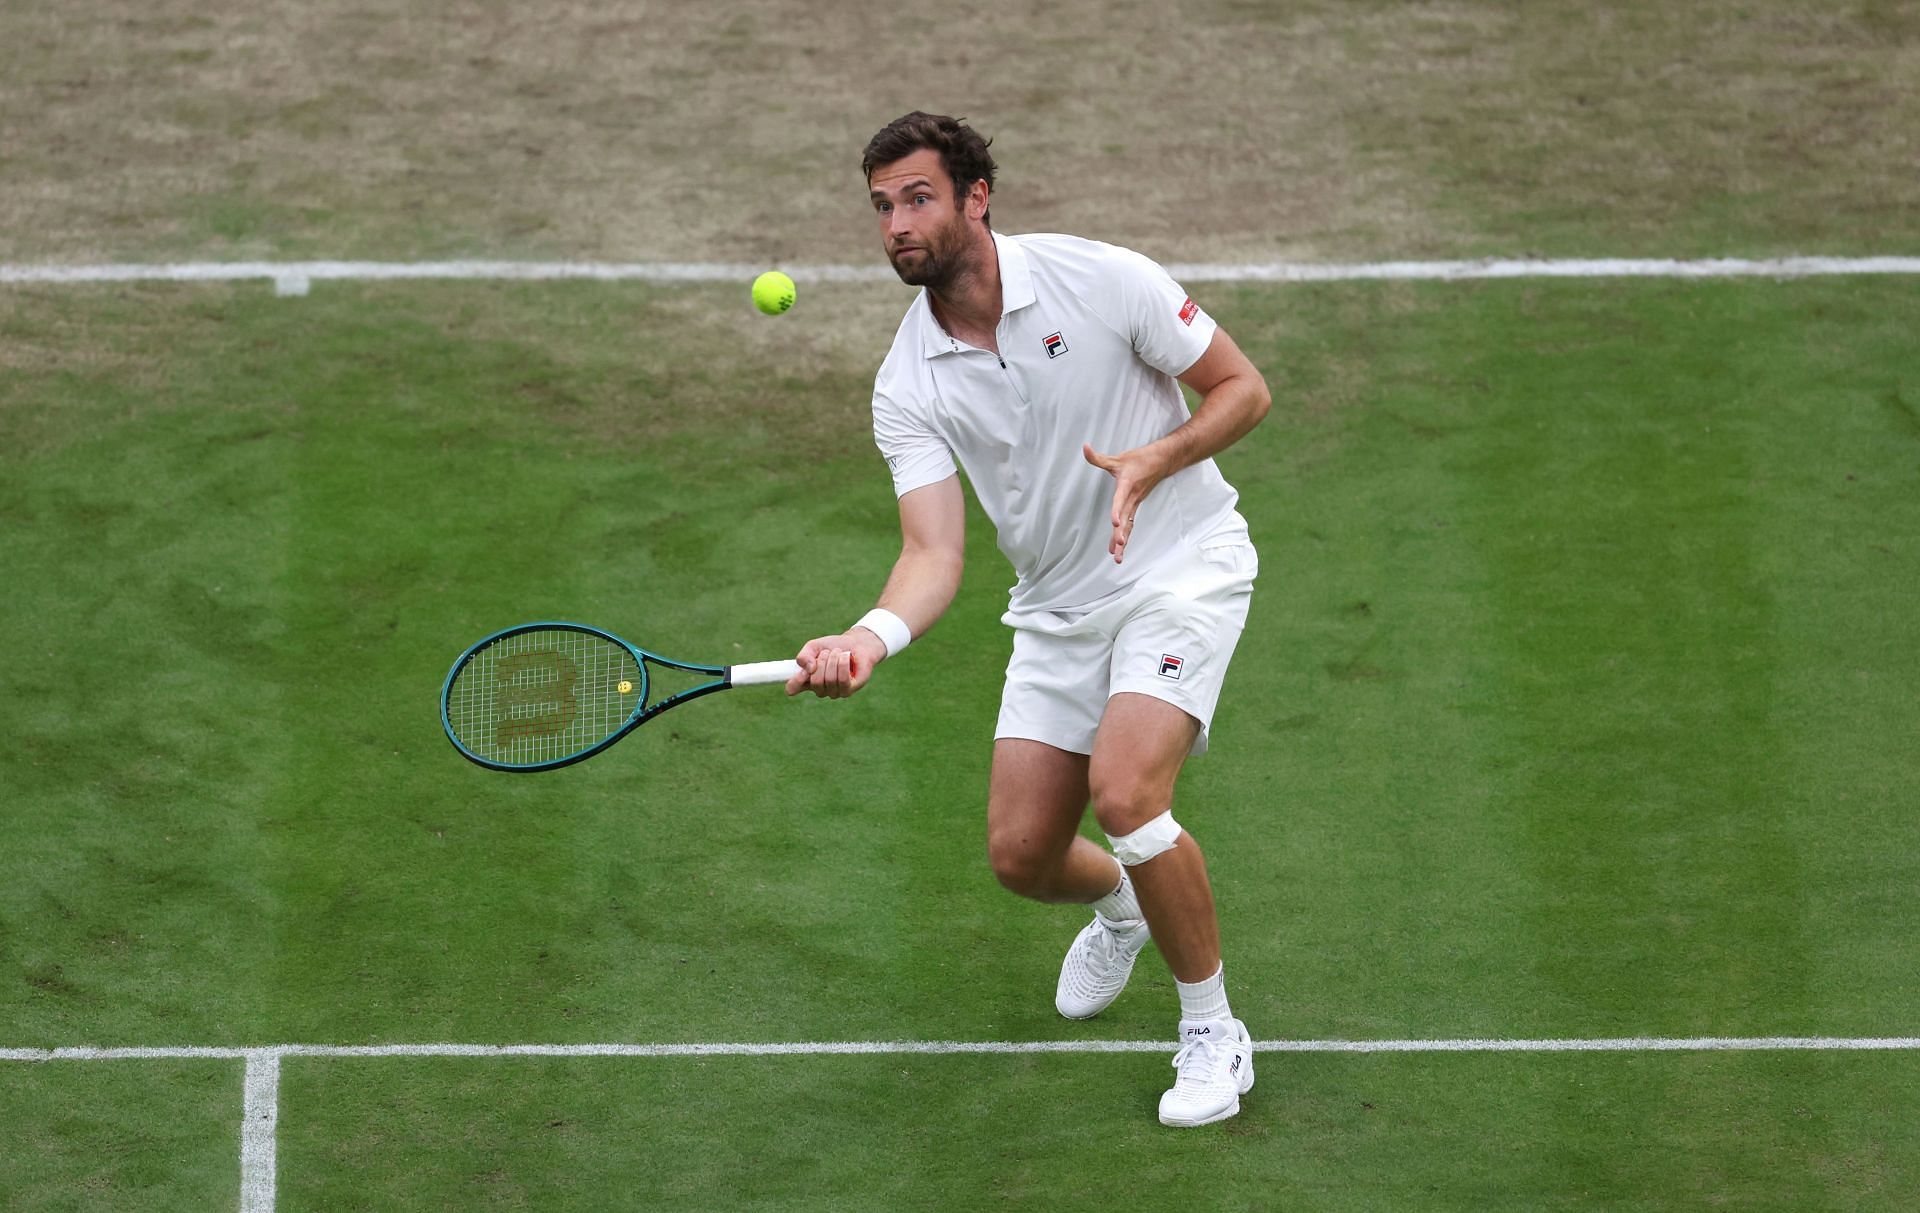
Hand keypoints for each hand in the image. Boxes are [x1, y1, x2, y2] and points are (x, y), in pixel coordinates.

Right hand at [784, 629, 888, 697]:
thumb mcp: (814, 646)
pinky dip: (843, 664)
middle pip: (815, 682)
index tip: (802, 671)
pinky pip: (842, 680)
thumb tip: (809, 669)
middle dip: (822, 661)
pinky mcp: (849, 690)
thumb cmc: (833, 646)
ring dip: (834, 660)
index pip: (792, 688)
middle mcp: (820, 690)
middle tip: (828, 653)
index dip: (794, 681)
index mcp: (807, 680)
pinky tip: (846, 657)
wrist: (856, 643)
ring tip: (839, 653)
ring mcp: (834, 692)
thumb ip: (804, 656)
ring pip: (829, 680)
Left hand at [1082, 442, 1168, 563]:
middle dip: (1122, 533)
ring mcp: (1135, 504)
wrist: (1162, 461)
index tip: (1115, 523)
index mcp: (1127, 485)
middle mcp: (1132, 498)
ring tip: (1117, 557)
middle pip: (1126, 518)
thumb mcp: (1117, 457)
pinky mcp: (1135, 507)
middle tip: (1118, 547)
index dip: (1117, 511)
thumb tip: (1084, 447)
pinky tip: (1119, 549)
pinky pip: (1130, 524)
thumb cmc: (1139, 460)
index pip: (1120, 500)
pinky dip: (1125, 536)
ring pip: (1129, 525)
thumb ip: (1098, 457)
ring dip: (1123, 541)